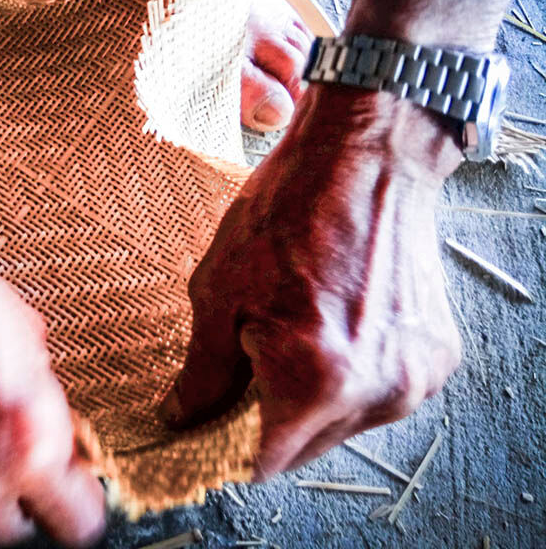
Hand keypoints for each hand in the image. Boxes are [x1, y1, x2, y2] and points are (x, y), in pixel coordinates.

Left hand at [160, 86, 462, 477]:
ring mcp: (414, 377)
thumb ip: (203, 371)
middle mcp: (375, 391)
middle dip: (271, 421)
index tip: (214, 425)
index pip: (267, 461)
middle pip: (308, 447)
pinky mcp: (437, 357)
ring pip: (346, 424)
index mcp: (315, 380)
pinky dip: (353, 376)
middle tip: (250, 369)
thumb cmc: (288, 211)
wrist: (366, 158)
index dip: (232, 446)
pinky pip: (381, 393)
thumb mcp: (220, 291)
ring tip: (297, 333)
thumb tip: (182, 417)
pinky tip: (335, 325)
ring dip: (315, 399)